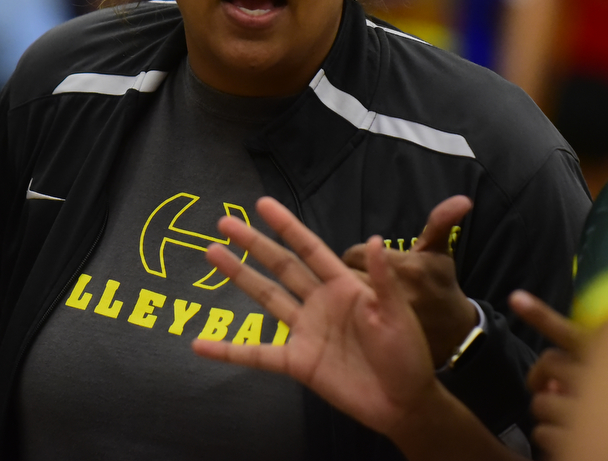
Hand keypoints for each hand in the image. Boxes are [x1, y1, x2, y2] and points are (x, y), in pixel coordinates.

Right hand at [192, 197, 438, 437]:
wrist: (403, 402)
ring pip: (265, 297)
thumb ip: (381, 279)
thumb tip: (373, 239)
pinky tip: (200, 345)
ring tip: (212, 253)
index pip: (309, 248)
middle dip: (253, 244)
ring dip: (239, 276)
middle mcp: (320, 302)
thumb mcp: (397, 312)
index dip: (287, 226)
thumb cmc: (407, 353)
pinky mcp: (297, 362)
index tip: (263, 204)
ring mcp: (305, 331)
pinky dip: (228, 351)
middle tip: (224, 222)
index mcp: (344, 285)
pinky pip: (256, 354)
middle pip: (280, 266)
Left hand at [342, 195, 476, 366]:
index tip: (362, 260)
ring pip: (344, 302)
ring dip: (344, 299)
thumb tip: (463, 200)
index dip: (356, 256)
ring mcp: (386, 319)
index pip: (355, 254)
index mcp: (406, 267)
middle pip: (345, 277)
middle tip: (356, 279)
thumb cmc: (440, 283)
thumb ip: (442, 221)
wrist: (454, 330)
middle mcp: (394, 293)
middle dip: (347, 277)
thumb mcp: (439, 250)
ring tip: (354, 299)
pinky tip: (357, 319)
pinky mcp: (379, 338)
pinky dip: (350, 320)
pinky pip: (350, 324)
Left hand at [510, 290, 585, 456]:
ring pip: (540, 403)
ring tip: (568, 418)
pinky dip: (550, 437)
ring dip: (548, 409)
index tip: (515, 299)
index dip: (539, 314)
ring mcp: (585, 411)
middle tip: (548, 388)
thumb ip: (593, 369)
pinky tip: (569, 440)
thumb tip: (556, 384)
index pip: (568, 332)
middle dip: (543, 377)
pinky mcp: (577, 441)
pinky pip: (542, 434)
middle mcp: (596, 380)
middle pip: (548, 365)